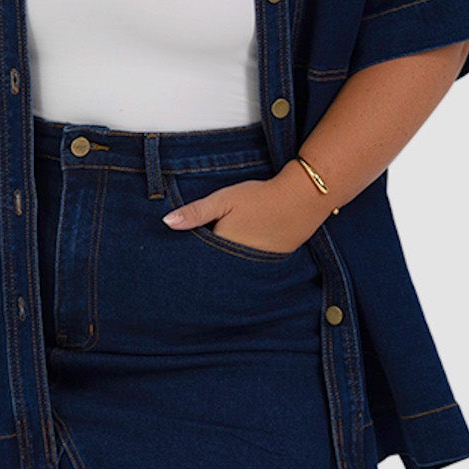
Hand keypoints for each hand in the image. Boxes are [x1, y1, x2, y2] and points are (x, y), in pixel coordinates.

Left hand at [162, 177, 314, 255]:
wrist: (301, 200)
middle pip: (212, 267)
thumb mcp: (224, 199)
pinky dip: (239, 264)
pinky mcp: (267, 266)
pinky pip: (245, 269)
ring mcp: (253, 268)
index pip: (196, 258)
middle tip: (198, 253)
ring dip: (221, 265)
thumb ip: (196, 212)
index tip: (180, 251)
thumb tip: (167, 222)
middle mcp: (235, 264)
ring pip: (228, 270)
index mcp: (221, 248)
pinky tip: (238, 254)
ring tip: (218, 255)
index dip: (187, 254)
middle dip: (203, 263)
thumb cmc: (260, 197)